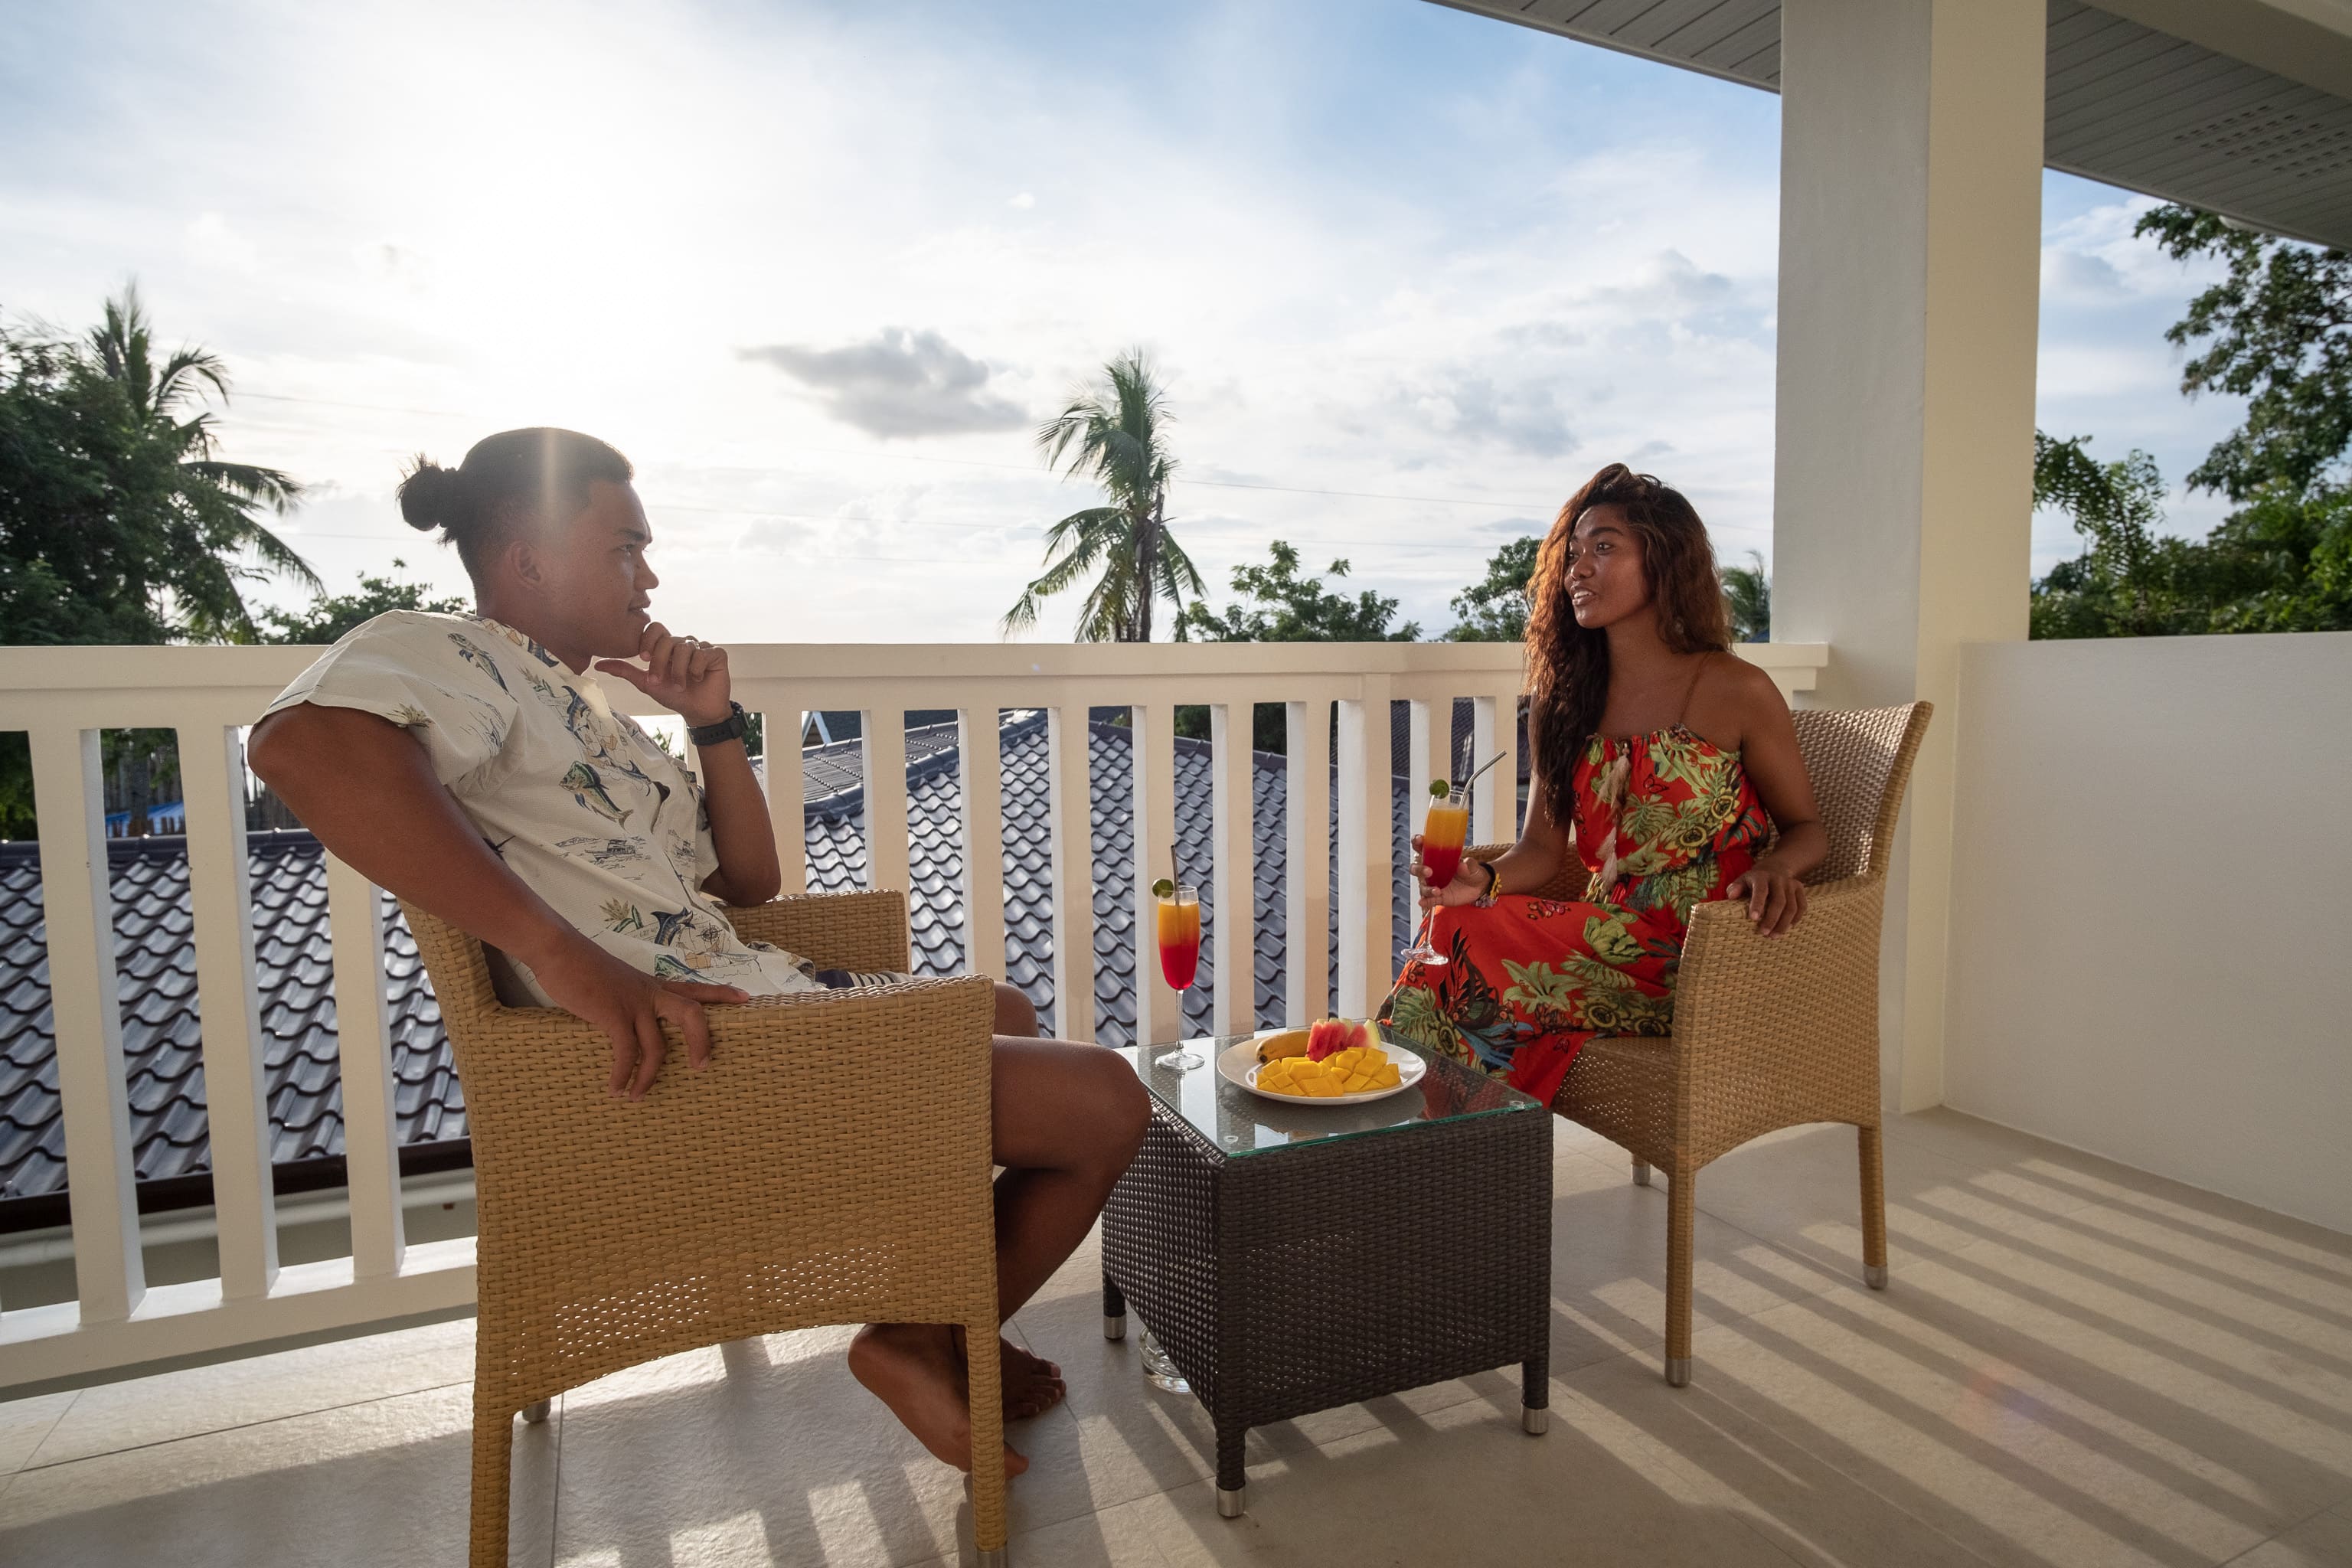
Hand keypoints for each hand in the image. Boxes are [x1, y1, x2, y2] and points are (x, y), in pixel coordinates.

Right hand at [525, 936, 749, 1098]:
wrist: (559, 950)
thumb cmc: (582, 967)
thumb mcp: (615, 982)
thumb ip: (627, 1000)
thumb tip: (624, 1021)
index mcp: (653, 986)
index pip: (695, 988)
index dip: (721, 994)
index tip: (745, 999)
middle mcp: (650, 993)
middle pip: (692, 1013)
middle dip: (702, 1041)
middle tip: (702, 1067)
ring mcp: (633, 1003)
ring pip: (657, 1046)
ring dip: (648, 1077)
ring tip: (637, 1097)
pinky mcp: (613, 1014)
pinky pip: (626, 1052)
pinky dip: (622, 1075)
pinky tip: (615, 1090)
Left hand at [595, 623, 732, 728]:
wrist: (698, 712)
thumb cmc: (674, 696)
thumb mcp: (646, 683)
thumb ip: (625, 671)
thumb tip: (598, 665)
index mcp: (667, 646)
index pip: (655, 629)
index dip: (648, 640)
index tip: (644, 658)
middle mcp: (683, 643)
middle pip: (668, 639)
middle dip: (661, 662)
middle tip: (660, 680)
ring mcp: (701, 647)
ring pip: (685, 648)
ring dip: (679, 671)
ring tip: (680, 685)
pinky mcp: (717, 654)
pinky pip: (703, 654)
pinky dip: (697, 669)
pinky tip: (698, 679)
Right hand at [1409, 833, 1489, 910]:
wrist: (1479, 887)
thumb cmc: (1472, 871)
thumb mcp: (1473, 865)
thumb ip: (1468, 864)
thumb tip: (1462, 864)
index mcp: (1437, 857)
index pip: (1423, 847)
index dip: (1418, 842)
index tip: (1420, 840)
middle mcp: (1432, 870)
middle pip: (1416, 868)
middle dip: (1419, 869)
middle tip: (1429, 871)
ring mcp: (1433, 884)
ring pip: (1422, 885)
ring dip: (1426, 888)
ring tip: (1437, 890)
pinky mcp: (1437, 896)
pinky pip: (1428, 899)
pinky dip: (1425, 901)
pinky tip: (1423, 902)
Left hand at [1724, 857, 1807, 937]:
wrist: (1774, 868)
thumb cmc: (1754, 881)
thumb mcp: (1742, 880)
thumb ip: (1735, 888)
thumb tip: (1731, 896)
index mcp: (1761, 876)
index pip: (1761, 890)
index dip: (1758, 904)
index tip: (1754, 918)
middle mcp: (1778, 879)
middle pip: (1779, 901)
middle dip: (1772, 919)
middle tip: (1764, 933)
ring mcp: (1791, 884)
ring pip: (1791, 906)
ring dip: (1784, 923)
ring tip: (1775, 936)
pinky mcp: (1800, 889)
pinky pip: (1802, 906)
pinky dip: (1796, 918)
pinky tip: (1788, 927)